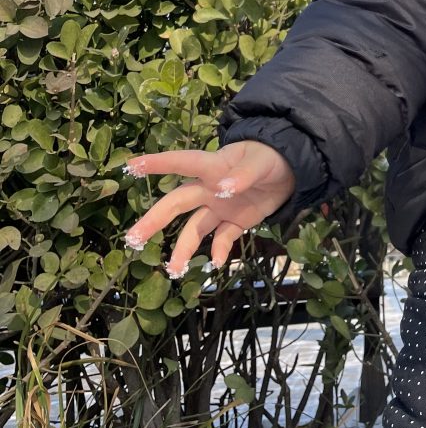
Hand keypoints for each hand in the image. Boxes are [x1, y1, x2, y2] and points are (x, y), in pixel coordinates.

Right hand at [123, 140, 296, 277]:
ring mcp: (221, 206)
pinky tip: (217, 263)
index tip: (131, 165)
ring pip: (195, 227)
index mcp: (214, 166)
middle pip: (177, 203)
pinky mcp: (236, 221)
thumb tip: (223, 188)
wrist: (293, 170)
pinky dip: (219, 250)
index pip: (182, 162)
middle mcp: (210, 187)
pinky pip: (223, 237)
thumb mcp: (261, 162)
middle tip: (133, 239)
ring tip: (173, 269)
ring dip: (183, 247)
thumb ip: (243, 174)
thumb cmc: (271, 157)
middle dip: (155, 220)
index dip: (157, 163)